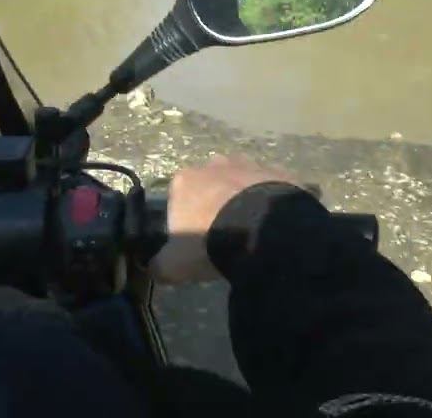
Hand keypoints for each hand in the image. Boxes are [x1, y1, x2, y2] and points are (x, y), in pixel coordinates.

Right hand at [150, 155, 296, 283]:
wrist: (264, 231)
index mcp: (185, 180)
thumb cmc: (210, 243)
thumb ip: (159, 265)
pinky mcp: (279, 171)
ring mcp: (249, 164)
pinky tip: (276, 224)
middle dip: (217, 205)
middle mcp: (215, 165)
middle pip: (211, 186)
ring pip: (243, 182)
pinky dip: (272, 202)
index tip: (196, 241)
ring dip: (245, 200)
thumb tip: (152, 267)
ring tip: (254, 230)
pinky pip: (272, 187)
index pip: (178, 197)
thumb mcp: (175, 264)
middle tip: (226, 235)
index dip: (186, 219)